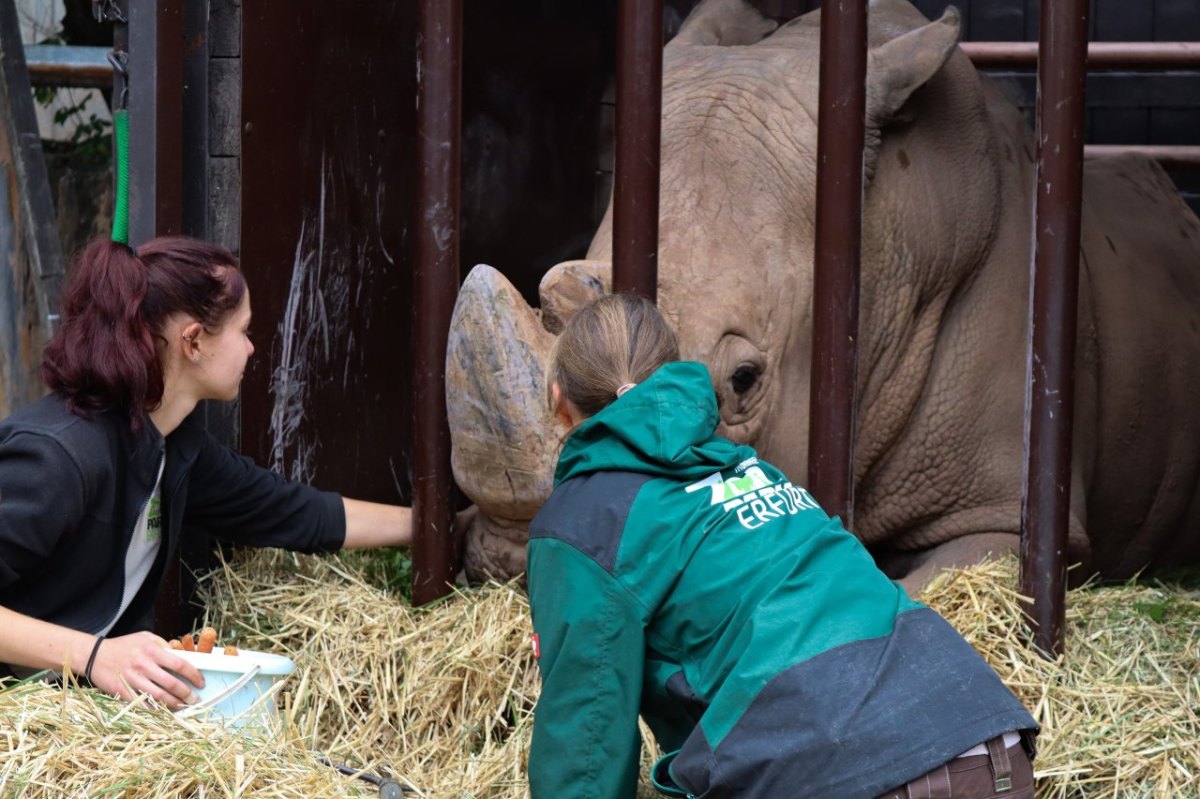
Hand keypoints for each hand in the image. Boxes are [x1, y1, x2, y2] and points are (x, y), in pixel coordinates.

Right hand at [86, 631, 205, 709]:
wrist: (94, 655)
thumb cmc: (123, 645)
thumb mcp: (145, 637)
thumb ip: (163, 645)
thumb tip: (182, 655)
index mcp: (152, 651)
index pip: (180, 664)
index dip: (194, 675)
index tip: (200, 682)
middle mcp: (144, 665)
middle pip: (171, 684)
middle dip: (186, 694)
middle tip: (195, 699)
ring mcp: (132, 679)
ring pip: (158, 696)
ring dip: (173, 704)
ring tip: (183, 707)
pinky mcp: (122, 691)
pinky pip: (141, 704)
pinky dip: (154, 710)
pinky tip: (163, 712)